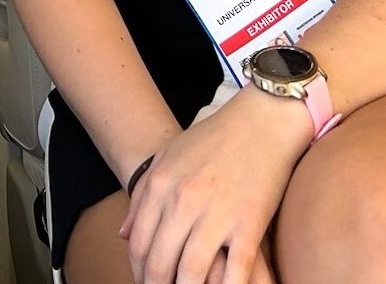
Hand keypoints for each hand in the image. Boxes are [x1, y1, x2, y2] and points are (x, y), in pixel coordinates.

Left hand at [120, 87, 310, 283]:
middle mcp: (182, 202)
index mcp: (160, 186)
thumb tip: (123, 234)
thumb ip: (142, 196)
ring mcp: (216, 214)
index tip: (143, 283)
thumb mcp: (167, 157)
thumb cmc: (215, 137)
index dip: (138, 272)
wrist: (262, 119)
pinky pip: (235, 269)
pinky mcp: (249, 222)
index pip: (139, 244)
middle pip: (160, 263)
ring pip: (191, 272)